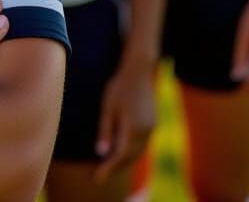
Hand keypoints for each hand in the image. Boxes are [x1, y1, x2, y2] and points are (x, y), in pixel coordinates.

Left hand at [93, 56, 154, 182]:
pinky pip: (142, 145)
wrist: (140, 71)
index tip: (96, 178)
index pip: (119, 156)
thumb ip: (105, 130)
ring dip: (123, 162)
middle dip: (115, 169)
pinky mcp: (152, 124)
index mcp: (133, 129)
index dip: (107, 169)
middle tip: (99, 175)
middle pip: (129, 158)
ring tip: (108, 167)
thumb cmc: (119, 86)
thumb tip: (101, 153)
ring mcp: (151, 129)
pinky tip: (121, 153)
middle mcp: (145, 133)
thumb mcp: (108, 106)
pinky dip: (130, 152)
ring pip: (137, 153)